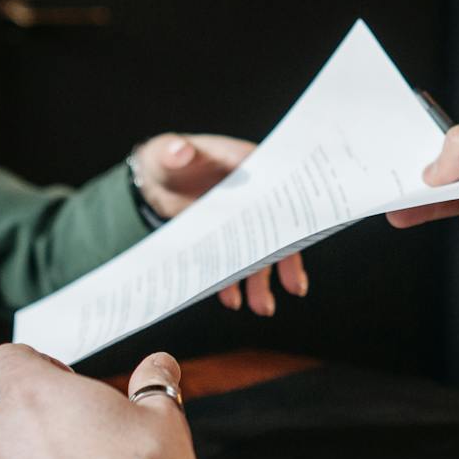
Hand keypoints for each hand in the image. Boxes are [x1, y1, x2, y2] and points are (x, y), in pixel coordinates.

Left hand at [132, 133, 308, 314]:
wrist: (154, 181)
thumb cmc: (166, 159)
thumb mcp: (166, 153)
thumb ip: (173, 151)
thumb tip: (179, 151)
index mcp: (245, 165)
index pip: (276, 186)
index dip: (292, 210)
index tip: (303, 235)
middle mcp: (250, 194)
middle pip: (275, 225)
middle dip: (284, 258)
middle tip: (294, 287)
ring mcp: (240, 218)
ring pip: (258, 249)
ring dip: (261, 279)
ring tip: (262, 307)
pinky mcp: (226, 237)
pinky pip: (235, 261)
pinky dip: (234, 282)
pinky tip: (233, 299)